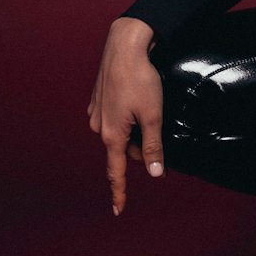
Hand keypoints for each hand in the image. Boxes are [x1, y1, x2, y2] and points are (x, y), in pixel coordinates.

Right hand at [87, 16, 163, 214]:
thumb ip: (154, 146)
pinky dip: (127, 117)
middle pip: (123, 150)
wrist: (124, 46)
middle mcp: (100, 127)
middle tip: (158, 129)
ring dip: (134, 130)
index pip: (116, 172)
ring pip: (120, 133)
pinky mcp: (99, 99)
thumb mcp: (153, 116)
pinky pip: (114, 118)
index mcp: (112, 135)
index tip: (118, 209)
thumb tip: (156, 172)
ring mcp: (97, 112)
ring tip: (149, 109)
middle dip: (141, 147)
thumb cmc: (139, 79)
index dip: (120, 192)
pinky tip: (137, 101)